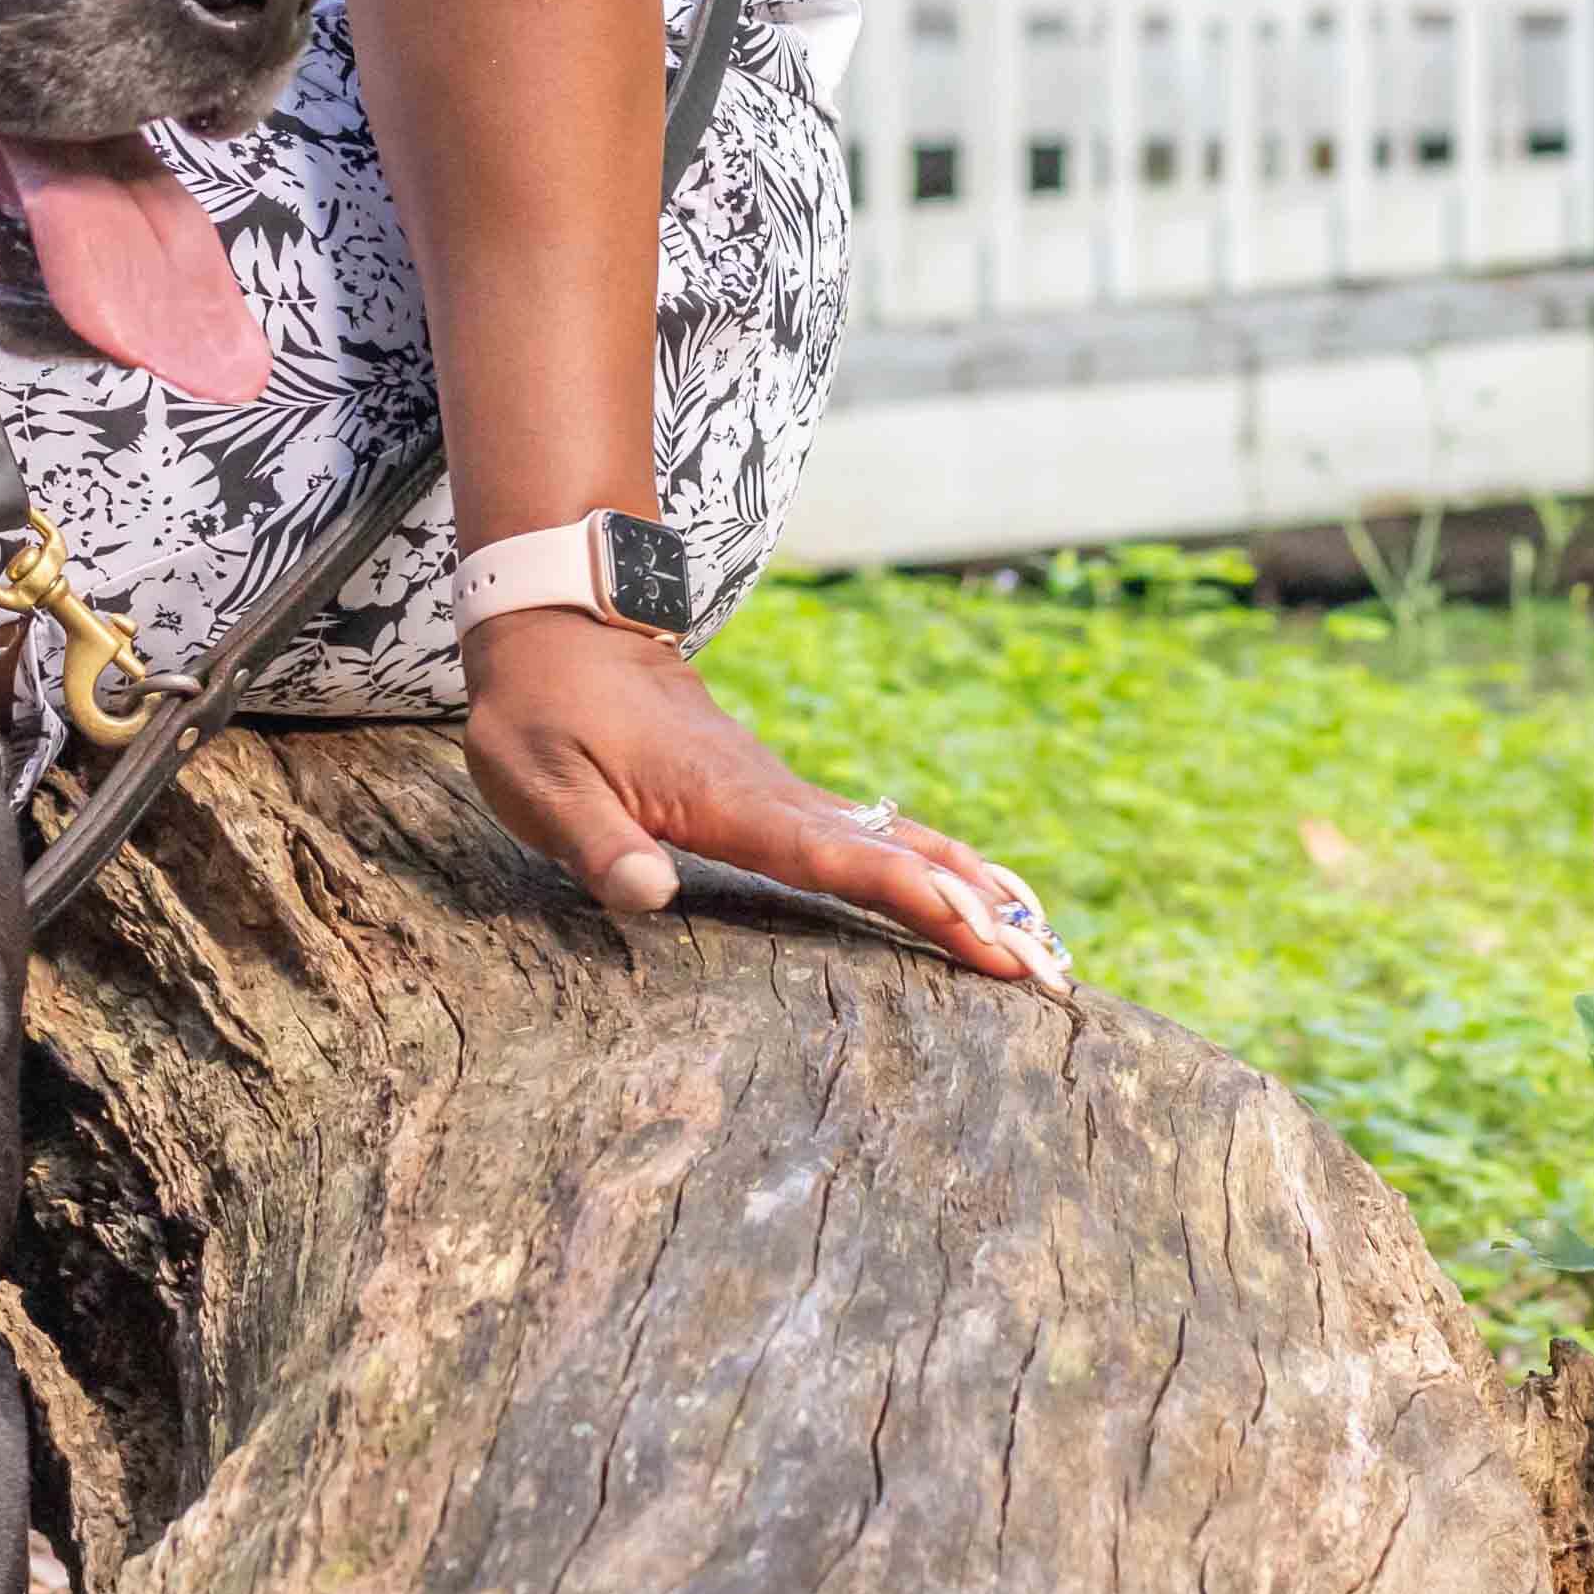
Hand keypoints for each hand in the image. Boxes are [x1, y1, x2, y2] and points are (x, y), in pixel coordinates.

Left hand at [460, 610, 1064, 990]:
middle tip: (1052, 969)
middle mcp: (775, 795)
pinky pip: (871, 835)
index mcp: (727, 801)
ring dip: (972, 889)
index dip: (911, 899)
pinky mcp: (775, 793)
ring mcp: (782, 791)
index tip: (984, 935)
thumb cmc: (542, 713)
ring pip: (898, 840)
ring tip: (1044, 939)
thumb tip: (649, 896)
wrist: (562, 624)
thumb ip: (598, 842)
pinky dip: (934, 864)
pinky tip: (967, 891)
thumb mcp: (542, 783)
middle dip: (978, 913)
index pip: (837, 858)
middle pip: (898, 855)